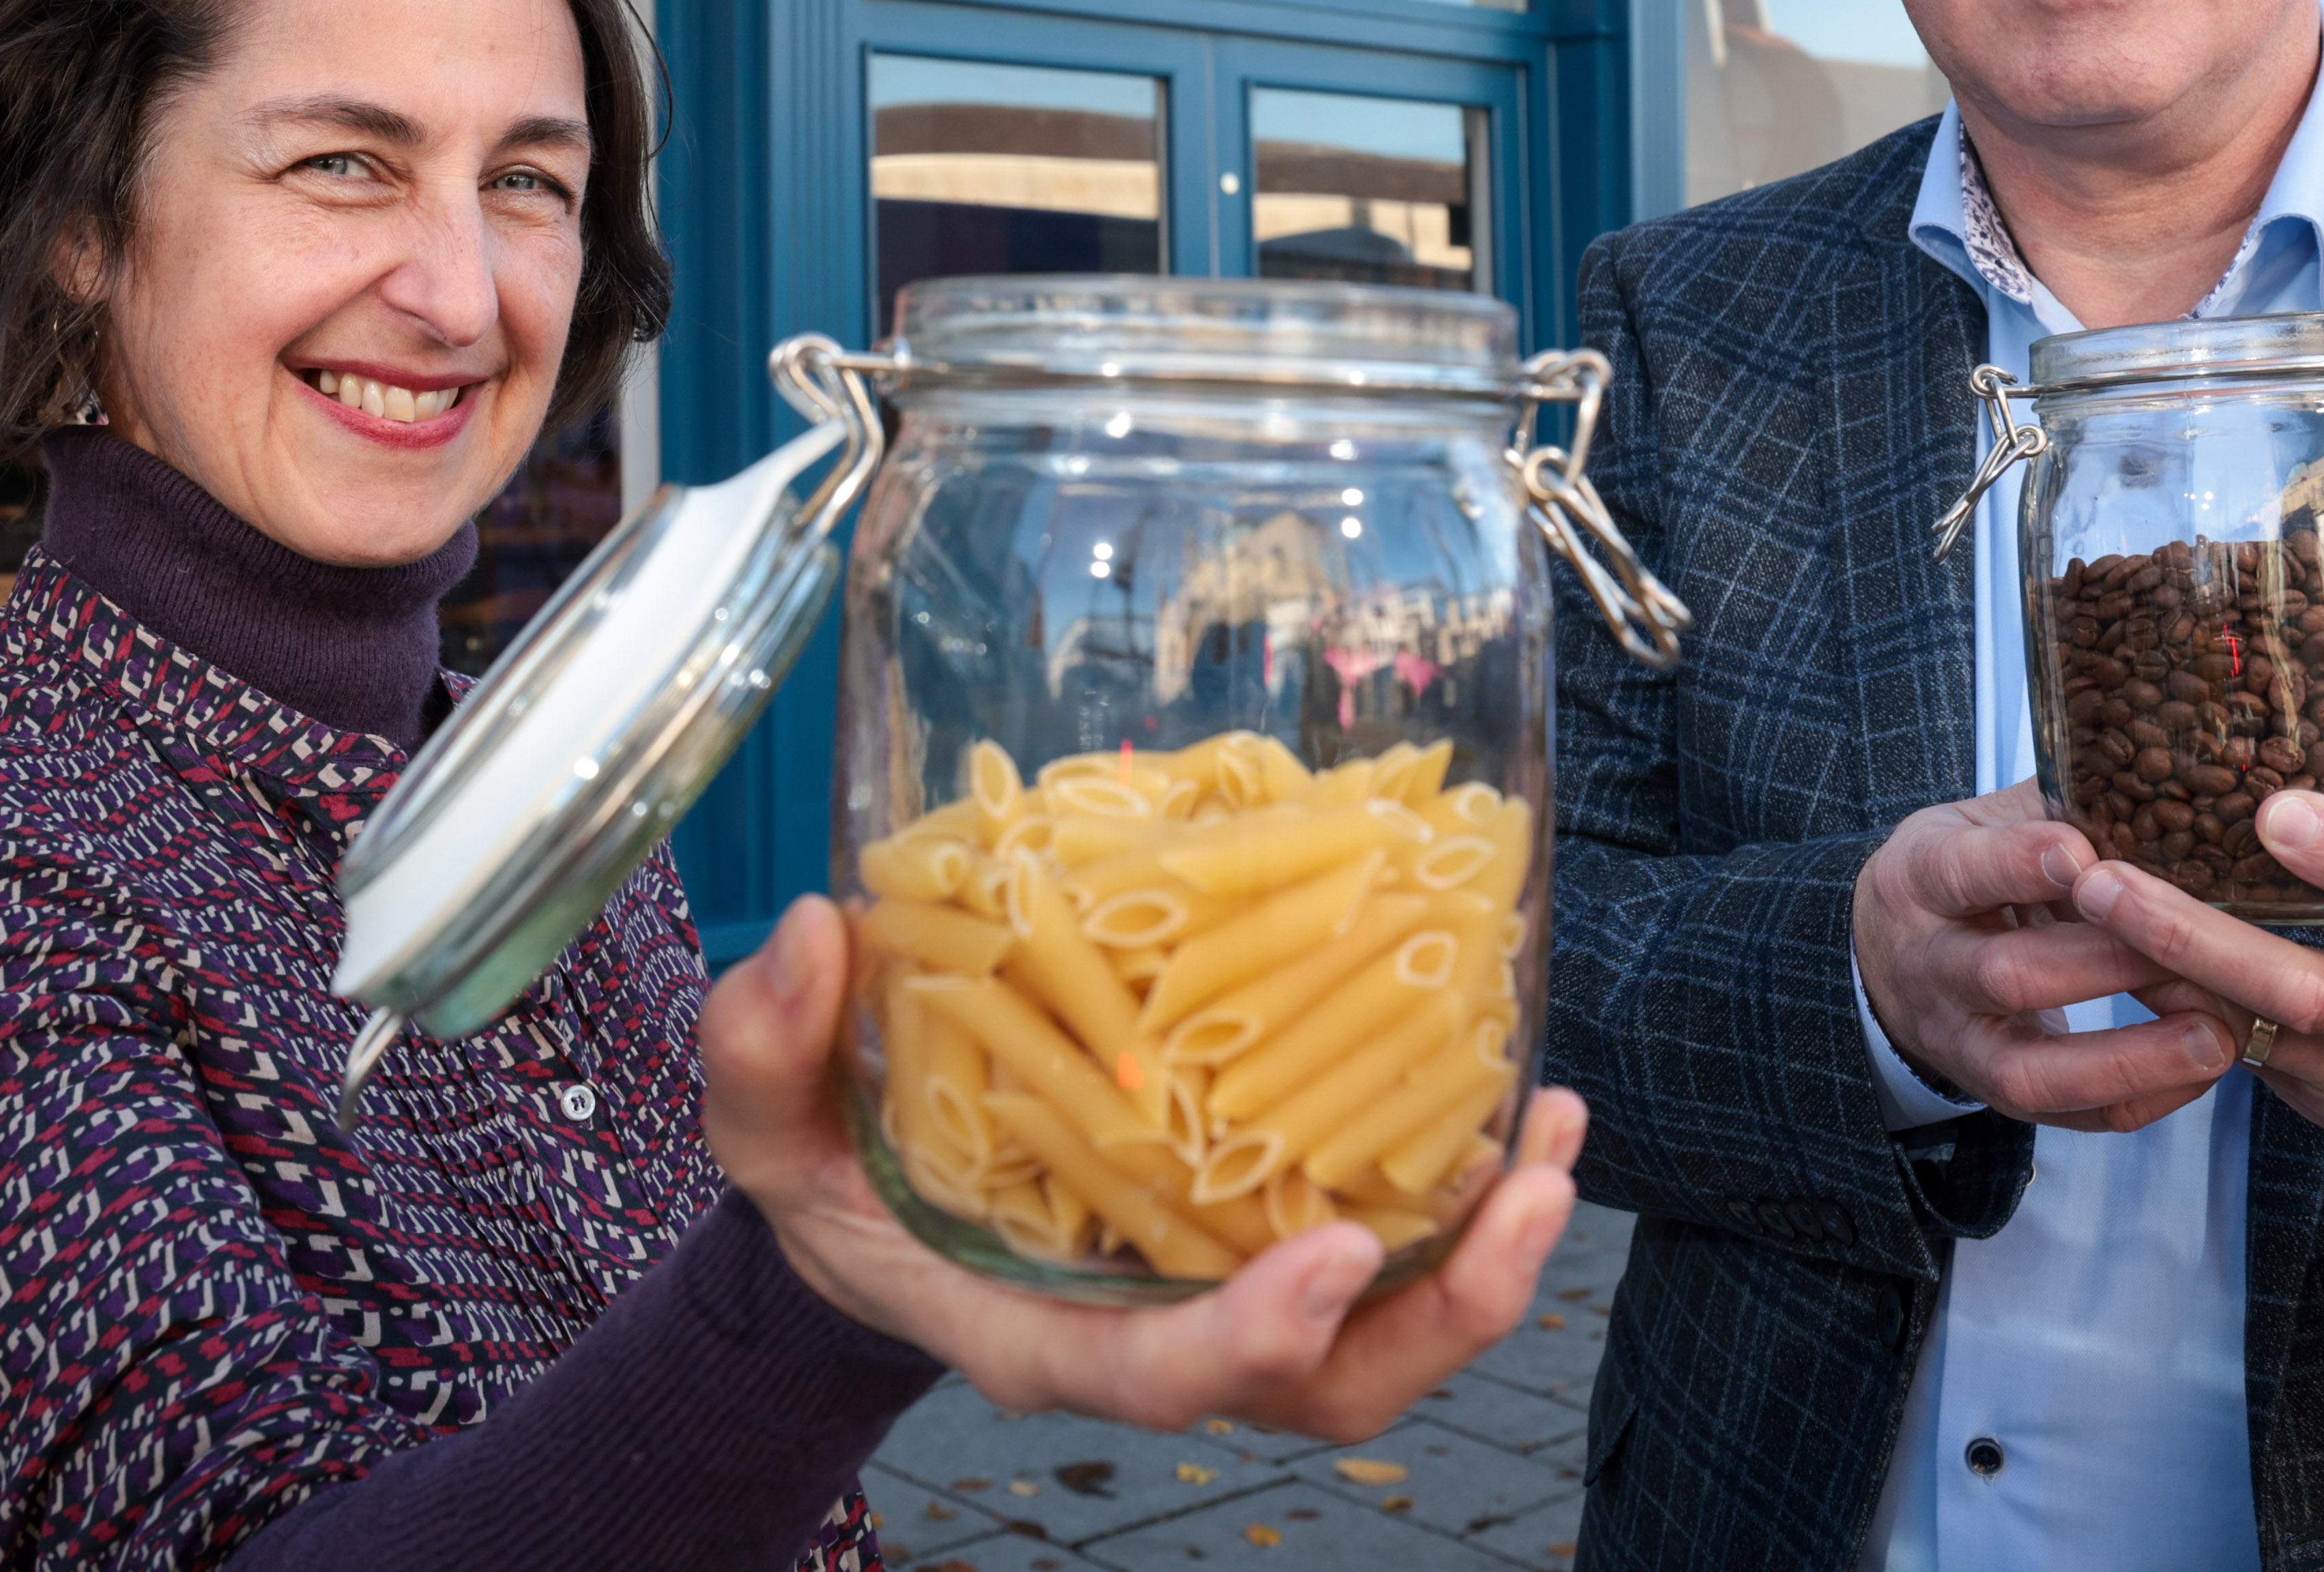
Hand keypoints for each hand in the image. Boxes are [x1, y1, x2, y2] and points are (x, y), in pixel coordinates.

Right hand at [703, 894, 1585, 1441]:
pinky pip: (1391, 1255)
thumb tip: (810, 936)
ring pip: (1389, 1337)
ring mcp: (1226, 1298)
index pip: (1164, 1374)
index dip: (1258, 1335)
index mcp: (1043, 1336)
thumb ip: (765, 1051)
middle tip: (1528, 1188)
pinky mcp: (1264, 1239)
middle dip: (1446, 1312)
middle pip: (1331, 1387)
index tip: (1336, 1256)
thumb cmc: (830, 1181)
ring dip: (1489, 1254)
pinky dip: (1464, 1194)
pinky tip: (1518, 1100)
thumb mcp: (769, 1131)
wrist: (874, 1203)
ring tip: (1558, 1139)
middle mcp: (1157, 1338)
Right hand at [1850, 782, 2241, 1133]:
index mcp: (1920, 879)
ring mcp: (1960, 1040)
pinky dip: (2138, 1097)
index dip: (2020, 866)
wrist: (1891, 958)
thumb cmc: (1965, 873)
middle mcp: (1930, 966)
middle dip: (2100, 963)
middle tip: (2185, 946)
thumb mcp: (1981, 821)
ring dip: (2129, 1054)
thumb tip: (2166, 767)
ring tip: (2213, 1036)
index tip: (2085, 854)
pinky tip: (2201, 1070)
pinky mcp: (1997, 1090)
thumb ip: (2054, 806)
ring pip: (2034, 1065)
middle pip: (2006, 974)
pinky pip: (2067, 1112)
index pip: (1963, 873)